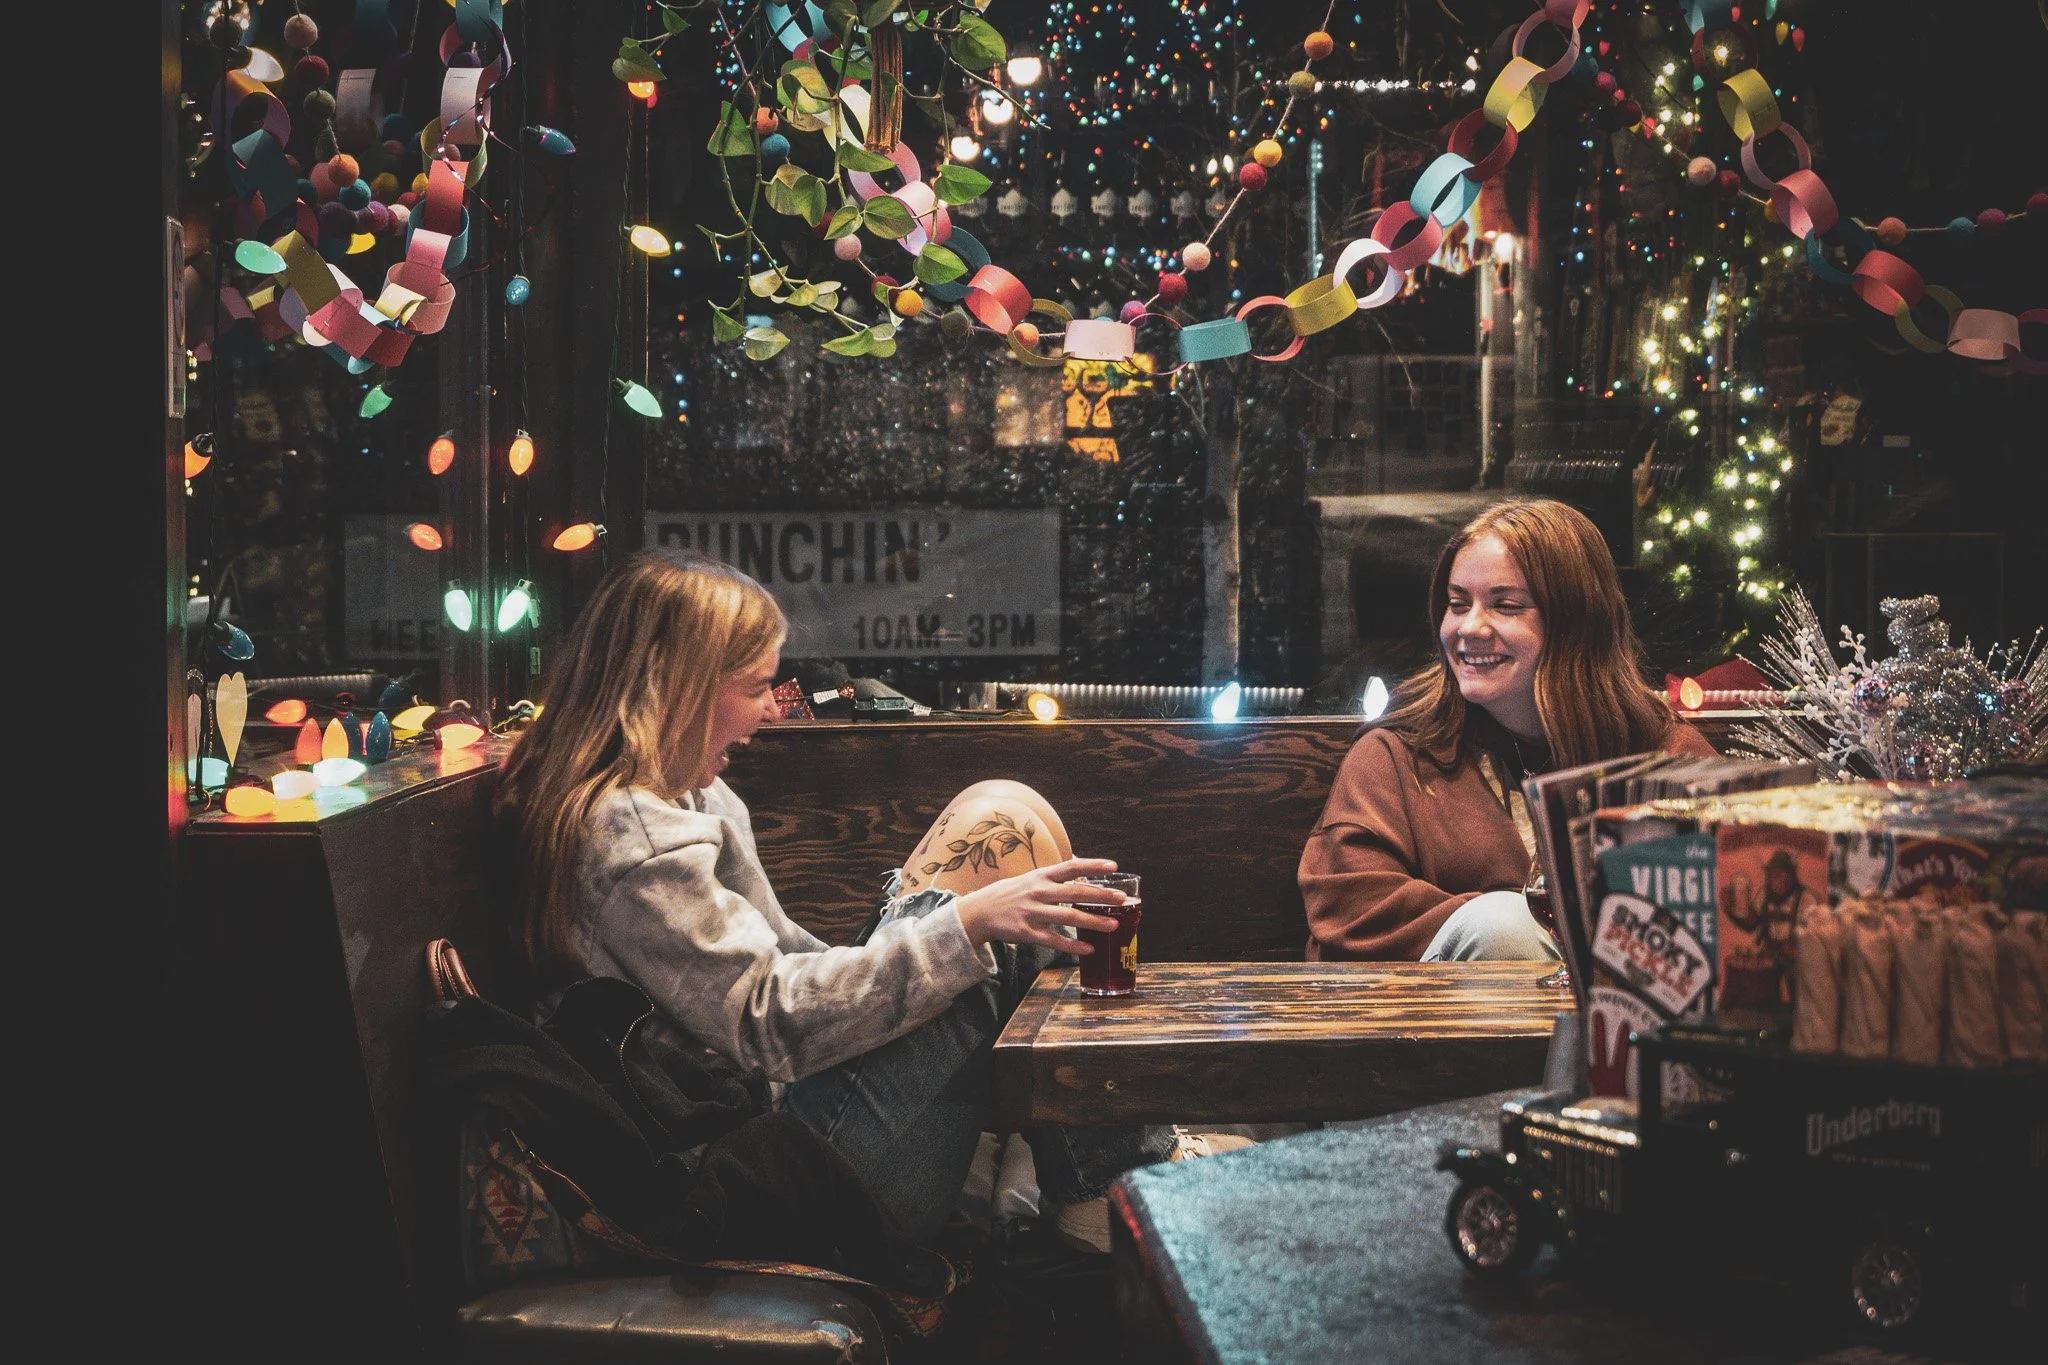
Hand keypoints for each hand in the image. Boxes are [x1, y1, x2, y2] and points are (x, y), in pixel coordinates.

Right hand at [952, 858, 1125, 953]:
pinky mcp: (1027, 932)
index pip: (1071, 867)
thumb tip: (1081, 872)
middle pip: (1075, 892)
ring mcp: (1033, 912)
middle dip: (1101, 896)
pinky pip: (1054, 940)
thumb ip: (1054, 878)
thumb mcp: (1030, 879)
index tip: (1114, 866)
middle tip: (1122, 899)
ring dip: (1093, 922)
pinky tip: (1089, 948)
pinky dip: (1073, 945)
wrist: (979, 911)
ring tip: (1114, 925)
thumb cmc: (1010, 894)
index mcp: (1041, 876)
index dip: (1093, 866)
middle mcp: (1038, 891)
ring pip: (1068, 917)